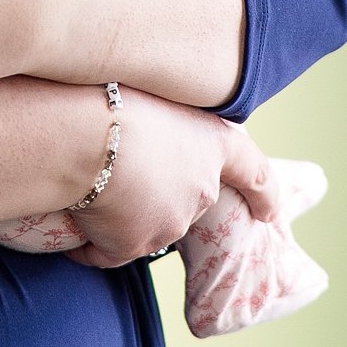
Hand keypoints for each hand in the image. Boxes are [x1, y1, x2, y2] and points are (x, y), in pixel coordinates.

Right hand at [67, 89, 277, 269]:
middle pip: (184, 201)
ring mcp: (170, 222)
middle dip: (158, 194)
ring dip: (122, 214)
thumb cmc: (115, 97)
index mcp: (214, 145)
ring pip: (144, 225)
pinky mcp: (134, 245)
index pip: (254, 173)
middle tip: (118, 170)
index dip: (264, 194)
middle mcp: (203, 189)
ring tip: (88, 181)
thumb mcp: (158, 95)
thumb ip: (170, 127)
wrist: (84, 134)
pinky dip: (93, 241)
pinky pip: (108, 250)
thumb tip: (146, 147)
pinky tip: (76, 220)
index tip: (270, 214)